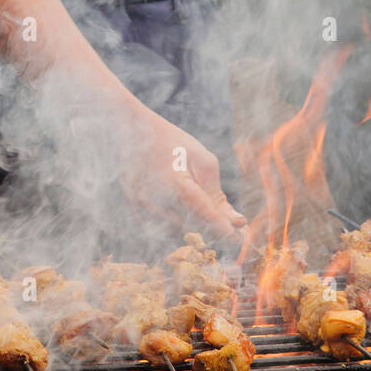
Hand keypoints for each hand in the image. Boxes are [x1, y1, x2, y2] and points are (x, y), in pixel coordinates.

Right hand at [124, 108, 246, 245]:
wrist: (131, 131)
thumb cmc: (170, 141)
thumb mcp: (201, 159)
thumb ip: (217, 193)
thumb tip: (236, 221)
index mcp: (176, 185)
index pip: (206, 217)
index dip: (224, 230)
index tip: (239, 238)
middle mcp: (155, 202)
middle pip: (192, 227)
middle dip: (210, 226)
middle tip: (226, 221)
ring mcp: (141, 208)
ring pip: (177, 230)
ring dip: (191, 223)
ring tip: (194, 201)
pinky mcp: (134, 211)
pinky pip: (161, 225)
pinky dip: (173, 219)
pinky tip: (175, 202)